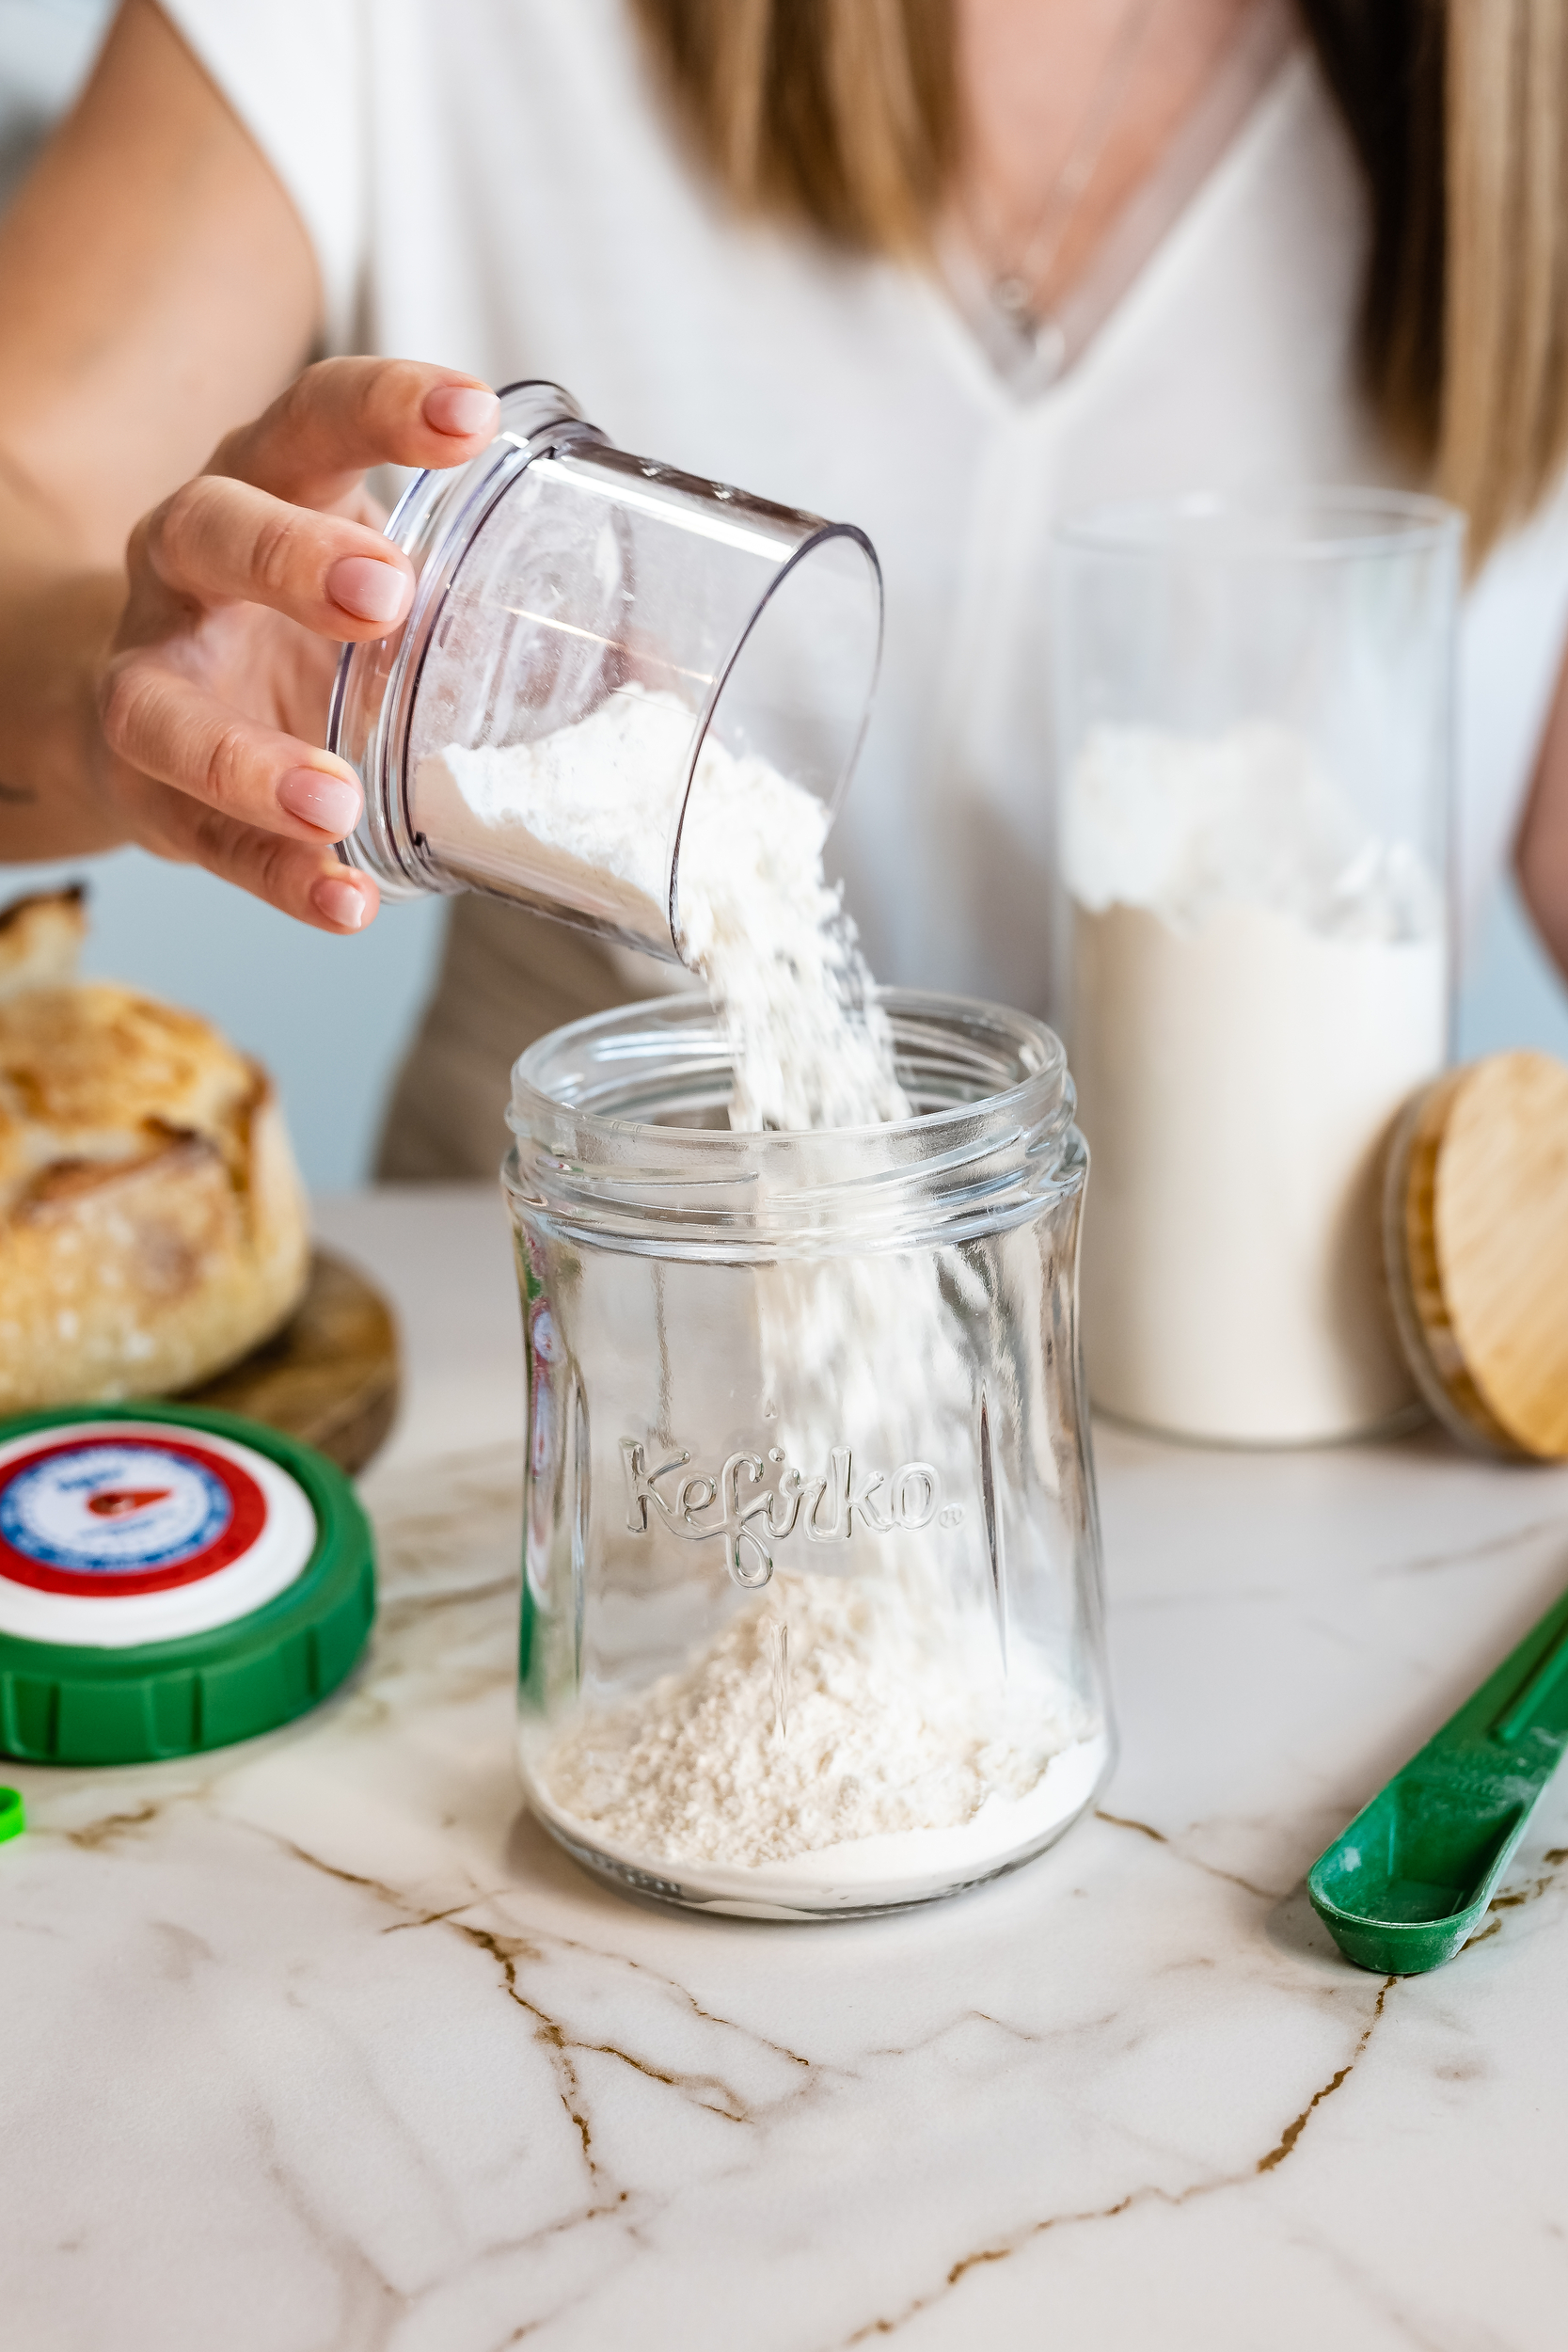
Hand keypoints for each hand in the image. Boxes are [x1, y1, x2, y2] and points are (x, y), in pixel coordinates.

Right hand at [97, 357, 499, 931]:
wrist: (156, 710)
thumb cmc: (307, 634)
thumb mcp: (393, 591)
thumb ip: (497, 610)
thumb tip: (667, 655)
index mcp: (265, 488)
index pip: (312, 418)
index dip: (384, 405)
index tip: (472, 417)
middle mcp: (185, 569)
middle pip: (209, 530)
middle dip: (291, 558)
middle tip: (386, 594)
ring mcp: (150, 682)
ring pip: (159, 707)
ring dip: (248, 755)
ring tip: (336, 797)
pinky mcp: (146, 796)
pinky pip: (201, 839)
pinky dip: (275, 876)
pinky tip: (345, 902)